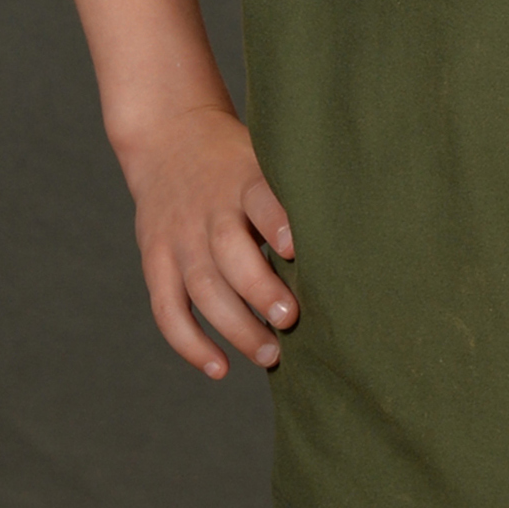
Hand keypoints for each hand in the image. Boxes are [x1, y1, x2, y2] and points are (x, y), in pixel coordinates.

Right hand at [120, 104, 296, 379]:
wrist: (168, 139)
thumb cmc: (236, 163)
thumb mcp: (266, 160)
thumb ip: (294, 194)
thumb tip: (352, 240)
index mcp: (241, 181)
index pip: (258, 199)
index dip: (275, 223)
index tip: (296, 248)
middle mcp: (207, 210)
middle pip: (228, 252)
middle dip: (259, 290)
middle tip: (290, 320)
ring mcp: (178, 238)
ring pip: (201, 287)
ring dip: (235, 327)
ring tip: (270, 355)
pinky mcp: (156, 260)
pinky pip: (167, 309)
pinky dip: (190, 343)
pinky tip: (220, 368)